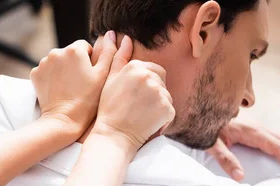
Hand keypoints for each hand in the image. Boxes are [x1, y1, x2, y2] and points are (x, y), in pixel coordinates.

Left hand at [30, 31, 119, 135]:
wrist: (64, 120)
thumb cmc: (88, 100)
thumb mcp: (104, 76)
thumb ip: (109, 52)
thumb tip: (111, 34)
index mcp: (74, 49)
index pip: (85, 47)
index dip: (90, 61)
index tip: (90, 75)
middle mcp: (56, 52)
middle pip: (70, 53)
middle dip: (75, 64)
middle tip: (81, 83)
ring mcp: (43, 62)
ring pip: (58, 61)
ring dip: (63, 69)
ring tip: (70, 87)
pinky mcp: (35, 73)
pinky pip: (46, 70)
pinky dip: (52, 77)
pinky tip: (59, 89)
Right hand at [93, 35, 174, 149]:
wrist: (114, 134)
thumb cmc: (109, 107)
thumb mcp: (110, 79)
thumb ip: (119, 57)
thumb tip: (125, 37)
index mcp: (135, 67)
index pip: (153, 70)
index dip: (146, 84)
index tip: (135, 97)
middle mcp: (149, 76)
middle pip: (161, 81)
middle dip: (154, 93)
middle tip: (138, 107)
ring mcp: (159, 92)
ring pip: (166, 95)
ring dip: (158, 105)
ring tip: (142, 114)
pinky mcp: (167, 108)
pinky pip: (170, 110)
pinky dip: (162, 118)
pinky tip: (149, 122)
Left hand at [205, 119, 279, 180]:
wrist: (201, 110)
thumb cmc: (205, 127)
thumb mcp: (211, 144)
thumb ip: (225, 159)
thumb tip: (240, 177)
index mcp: (251, 131)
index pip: (278, 147)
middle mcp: (258, 127)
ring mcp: (257, 127)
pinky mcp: (254, 130)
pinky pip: (276, 139)